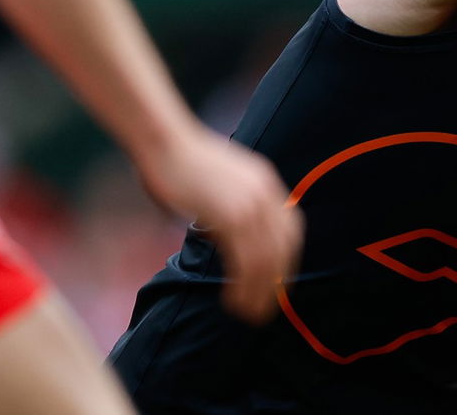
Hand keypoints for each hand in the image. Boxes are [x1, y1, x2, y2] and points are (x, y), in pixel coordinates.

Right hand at [136, 127, 302, 322]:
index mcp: (266, 183)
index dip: (287, 259)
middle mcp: (266, 193)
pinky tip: (233, 301)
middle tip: (268, 307)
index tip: (278, 281)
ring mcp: (251, 204)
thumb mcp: (220, 182)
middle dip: (278, 281)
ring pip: (266, 260)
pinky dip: (242, 286)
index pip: (291, 229)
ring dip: (260, 291)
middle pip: (284, 247)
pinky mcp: (230, 216)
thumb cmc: (180, 164)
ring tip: (250, 314)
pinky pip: (245, 260)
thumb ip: (231, 204)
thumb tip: (225, 234)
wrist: (165, 143)